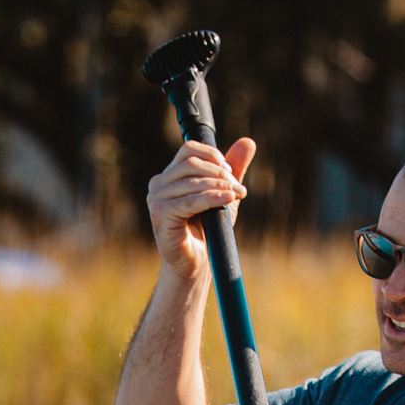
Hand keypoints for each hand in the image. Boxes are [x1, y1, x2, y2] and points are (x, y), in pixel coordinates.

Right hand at [145, 138, 255, 278]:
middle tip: (238, 188)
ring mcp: (156, 199)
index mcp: (169, 176)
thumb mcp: (223, 193)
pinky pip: (191, 200)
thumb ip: (232, 169)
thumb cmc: (207, 230)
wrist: (196, 263)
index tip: (230, 172)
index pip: (189, 150)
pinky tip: (228, 199)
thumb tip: (248, 141)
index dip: (213, 156)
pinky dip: (212, 198)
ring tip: (236, 195)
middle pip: (192, 164)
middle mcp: (158, 184)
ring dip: (219, 186)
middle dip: (219, 173)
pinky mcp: (160, 214)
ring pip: (192, 180)